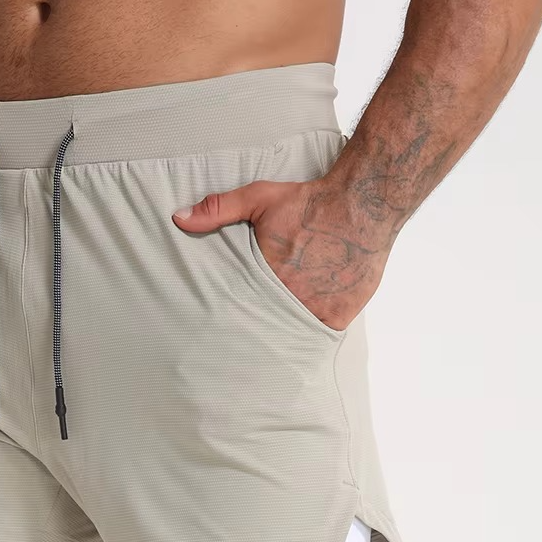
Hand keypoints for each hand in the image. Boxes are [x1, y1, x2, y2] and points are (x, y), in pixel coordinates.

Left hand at [171, 176, 389, 330]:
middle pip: (263, 324)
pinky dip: (309, 334)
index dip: (232, 316)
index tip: (224, 322)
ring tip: (268, 342)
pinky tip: (298, 335)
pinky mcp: (339, 315)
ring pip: (289, 333)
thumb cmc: (309, 201)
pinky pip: (318, 335)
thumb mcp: (258, 199)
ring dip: (280, 333)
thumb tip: (178, 218)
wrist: (363, 203)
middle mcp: (289, 297)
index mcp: (264, 275)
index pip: (239, 307)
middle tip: (242, 339)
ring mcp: (316, 309)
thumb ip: (217, 210)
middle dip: (254, 328)